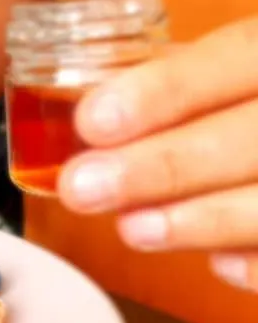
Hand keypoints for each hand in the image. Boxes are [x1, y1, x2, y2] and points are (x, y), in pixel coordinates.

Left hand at [57, 17, 257, 291]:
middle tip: (83, 188)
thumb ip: (178, 85)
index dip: (163, 92)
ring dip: (200, 220)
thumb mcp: (236, 68)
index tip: (92, 122)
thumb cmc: (257, 99)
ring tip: (133, 229)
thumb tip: (83, 118)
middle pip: (249, 136)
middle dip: (160, 167)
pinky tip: (222, 265)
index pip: (234, 57)